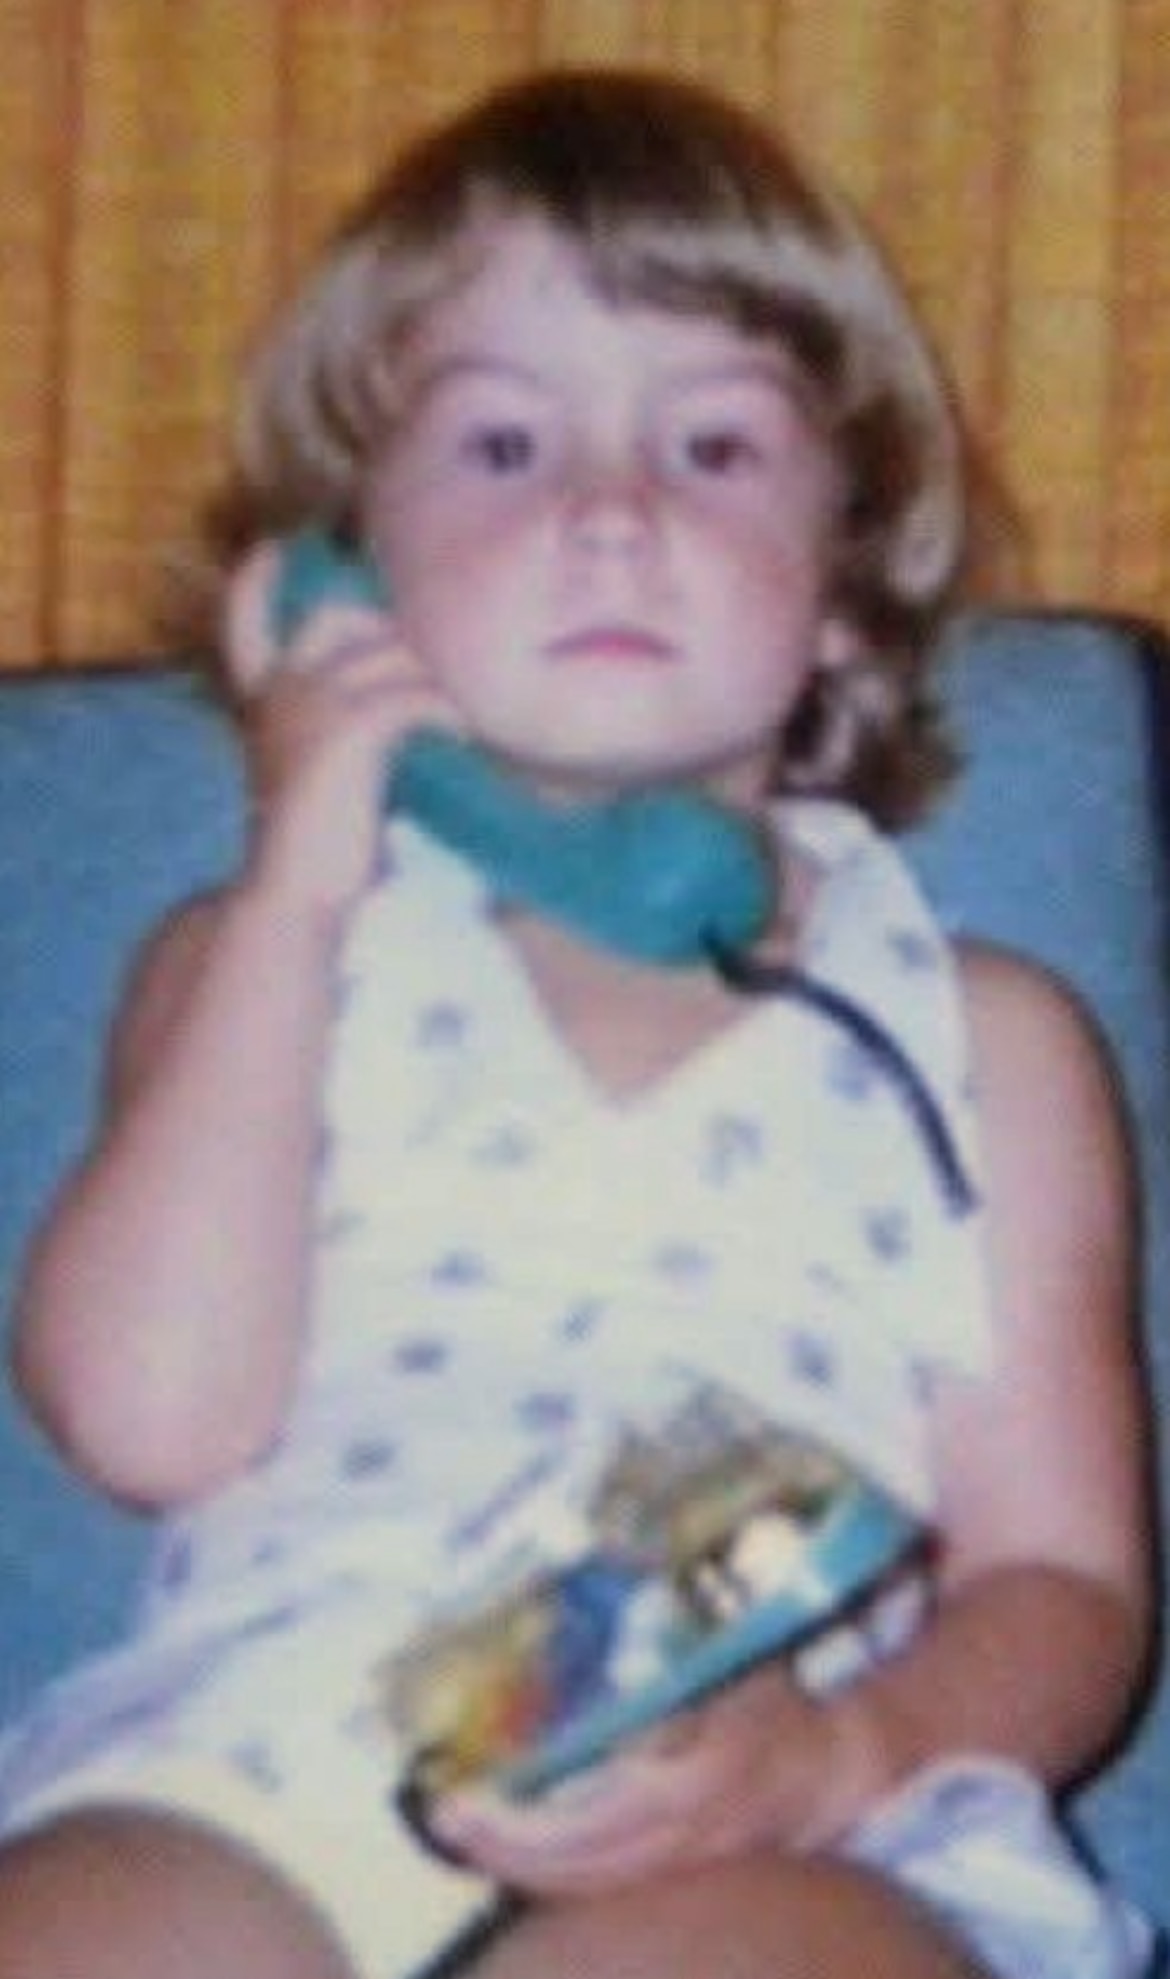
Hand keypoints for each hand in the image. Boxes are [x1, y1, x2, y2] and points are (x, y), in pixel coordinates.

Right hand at [224, 543, 458, 917]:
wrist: (294, 893)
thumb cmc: (319, 850)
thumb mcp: (320, 775)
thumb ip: (343, 730)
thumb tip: (407, 702)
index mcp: (263, 703)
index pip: (244, 625)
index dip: (256, 585)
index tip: (273, 549)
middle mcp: (280, 692)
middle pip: (338, 616)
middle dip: (391, 631)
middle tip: (429, 676)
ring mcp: (310, 704)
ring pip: (392, 655)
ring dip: (436, 682)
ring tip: (464, 718)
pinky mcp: (348, 728)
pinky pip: (414, 695)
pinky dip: (447, 713)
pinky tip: (465, 738)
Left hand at [427, 1666, 872, 1897]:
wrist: (838, 1761)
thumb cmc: (772, 1690)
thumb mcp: (729, 1648)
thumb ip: (674, 1626)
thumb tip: (609, 1556)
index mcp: (696, 1772)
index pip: (596, 1815)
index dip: (527, 1820)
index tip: (469, 1798)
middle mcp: (687, 1828)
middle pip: (582, 1864)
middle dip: (507, 1848)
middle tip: (446, 1817)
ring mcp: (687, 1858)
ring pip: (593, 1882)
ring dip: (524, 1866)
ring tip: (464, 1834)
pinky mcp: (684, 1867)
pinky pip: (609, 1882)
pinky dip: (558, 1871)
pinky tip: (515, 1848)